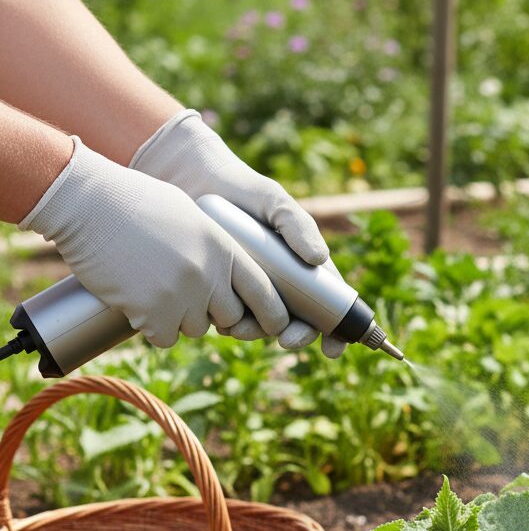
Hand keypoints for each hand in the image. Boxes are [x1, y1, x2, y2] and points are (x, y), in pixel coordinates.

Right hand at [19, 137, 288, 347]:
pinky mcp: (152, 313)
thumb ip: (218, 251)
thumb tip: (233, 283)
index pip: (265, 294)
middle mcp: (209, 276)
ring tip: (154, 286)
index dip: (271, 315)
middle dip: (214, 313)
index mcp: (225, 249)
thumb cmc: (136, 202)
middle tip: (186, 294)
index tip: (273, 326)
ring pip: (196, 329)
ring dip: (179, 318)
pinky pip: (165, 338)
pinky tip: (137, 300)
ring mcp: (182, 296)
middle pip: (231, 318)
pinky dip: (152, 326)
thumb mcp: (193, 218)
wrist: (87, 202)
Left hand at [131, 109, 343, 357]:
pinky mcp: (221, 294)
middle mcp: (282, 284)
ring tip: (240, 326)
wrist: (189, 182)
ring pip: (264, 326)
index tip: (334, 349)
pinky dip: (228, 326)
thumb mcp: (272, 200)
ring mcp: (251, 292)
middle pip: (300, 323)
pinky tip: (219, 319)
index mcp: (303, 267)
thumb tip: (319, 259)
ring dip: (257, 334)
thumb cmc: (239, 188)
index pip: (329, 304)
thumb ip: (297, 224)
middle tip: (286, 340)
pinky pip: (230, 320)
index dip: (336, 331)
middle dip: (297, 337)